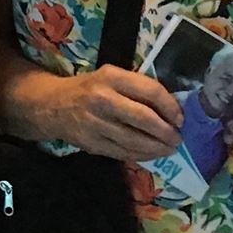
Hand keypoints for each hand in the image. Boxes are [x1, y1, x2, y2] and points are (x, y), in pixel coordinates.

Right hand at [22, 65, 180, 160]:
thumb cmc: (89, 88)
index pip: (150, 91)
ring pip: (134, 140)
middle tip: (178, 138)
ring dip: (157, 148)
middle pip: (144, 118)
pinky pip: (122, 152)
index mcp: (111, 77)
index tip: (180, 118)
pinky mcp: (91, 143)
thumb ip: (137, 88)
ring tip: (169, 149)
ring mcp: (95, 123)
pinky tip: (151, 155)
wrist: (52, 105)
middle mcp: (102, 99)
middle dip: (166, 132)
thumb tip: (171, 108)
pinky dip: (141, 156)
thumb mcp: (111, 77)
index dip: (170, 107)